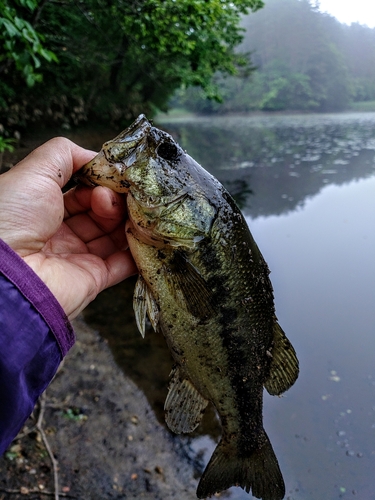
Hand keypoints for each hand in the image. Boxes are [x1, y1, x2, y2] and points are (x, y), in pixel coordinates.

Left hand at [0, 137, 136, 319]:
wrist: (7, 273)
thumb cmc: (12, 218)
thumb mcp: (34, 172)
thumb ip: (65, 154)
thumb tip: (97, 158)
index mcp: (43, 210)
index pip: (82, 192)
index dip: (99, 182)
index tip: (112, 176)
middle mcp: (61, 234)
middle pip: (100, 213)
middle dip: (114, 199)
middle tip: (114, 197)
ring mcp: (78, 257)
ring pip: (115, 235)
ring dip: (129, 220)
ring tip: (134, 210)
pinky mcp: (94, 279)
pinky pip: (123, 264)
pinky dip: (138, 249)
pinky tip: (146, 232)